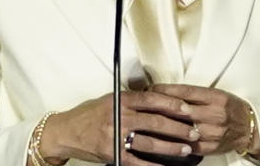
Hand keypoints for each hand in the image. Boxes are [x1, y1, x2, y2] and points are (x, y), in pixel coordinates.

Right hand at [39, 90, 198, 165]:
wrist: (65, 132)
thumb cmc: (88, 114)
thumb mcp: (109, 99)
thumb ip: (132, 100)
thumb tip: (160, 101)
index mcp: (120, 100)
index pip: (152, 99)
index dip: (172, 104)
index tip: (187, 109)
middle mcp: (119, 116)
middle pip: (156, 121)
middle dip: (178, 127)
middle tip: (194, 132)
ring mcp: (115, 136)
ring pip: (149, 142)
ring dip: (170, 147)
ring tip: (186, 149)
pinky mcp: (112, 154)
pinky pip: (136, 161)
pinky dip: (152, 165)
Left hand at [150, 84, 259, 158]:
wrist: (249, 128)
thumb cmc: (230, 108)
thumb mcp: (216, 94)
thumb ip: (195, 94)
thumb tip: (168, 91)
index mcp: (216, 98)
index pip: (186, 92)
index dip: (166, 90)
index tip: (151, 88)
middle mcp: (215, 114)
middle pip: (182, 111)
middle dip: (161, 106)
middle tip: (144, 103)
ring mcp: (212, 133)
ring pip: (182, 129)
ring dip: (164, 125)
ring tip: (148, 120)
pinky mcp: (210, 147)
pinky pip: (187, 145)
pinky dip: (173, 141)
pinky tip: (161, 138)